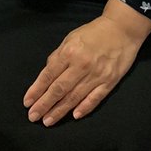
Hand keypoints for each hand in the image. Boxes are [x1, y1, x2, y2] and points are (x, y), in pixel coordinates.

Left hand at [22, 0, 150, 125]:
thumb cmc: (93, 33)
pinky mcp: (110, 81)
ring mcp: (97, 75)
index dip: (36, 90)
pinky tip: (74, 116)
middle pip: (59, 89)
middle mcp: (81, 65)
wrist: (122, 29)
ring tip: (48, 121)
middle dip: (44, 105)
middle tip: (33, 117)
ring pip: (74, 97)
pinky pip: (95, 98)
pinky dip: (85, 108)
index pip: (48, 75)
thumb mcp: (71, 38)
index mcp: (69, 53)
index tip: (27, 102)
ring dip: (60, 111)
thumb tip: (47, 73)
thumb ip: (58, 56)